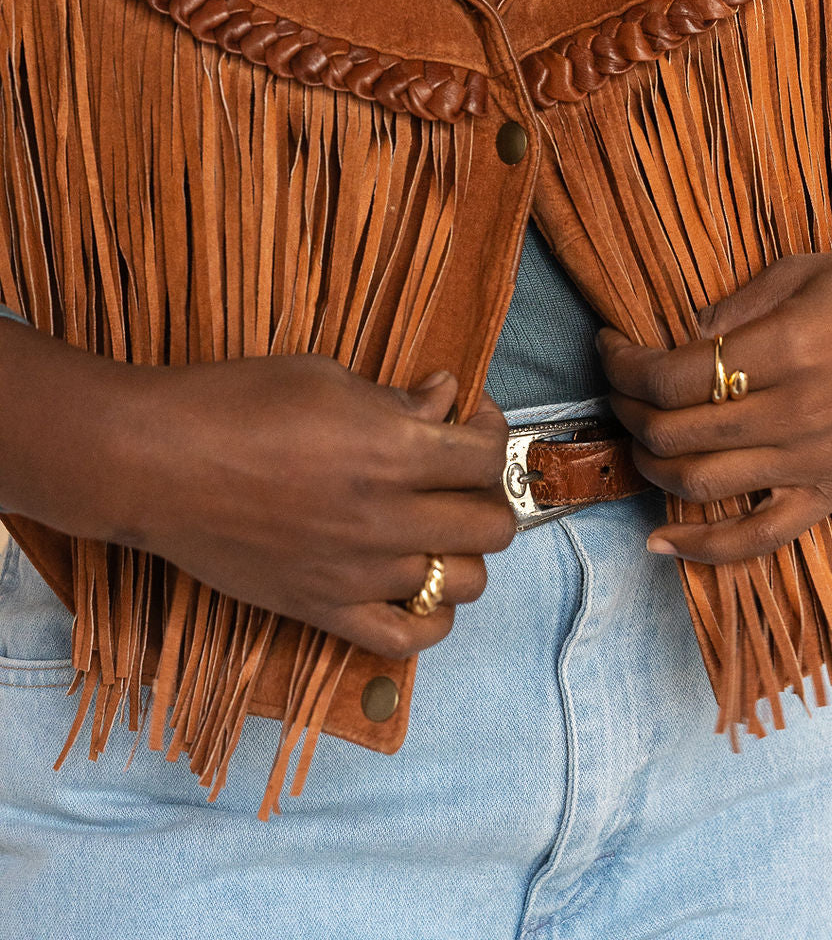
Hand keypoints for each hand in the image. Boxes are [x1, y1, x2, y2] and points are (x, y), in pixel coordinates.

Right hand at [0, 323, 515, 659]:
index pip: (487, 458)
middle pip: (491, 525)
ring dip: (464, 552)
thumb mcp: (325, 378)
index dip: (490, 431)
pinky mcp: (322, 609)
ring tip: (438, 525)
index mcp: (392, 450)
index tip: (469, 419)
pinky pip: (407, 639)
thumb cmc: (234, 403)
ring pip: (464, 583)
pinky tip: (423, 585)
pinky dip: (431, 618)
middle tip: (457, 473)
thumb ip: (396, 397)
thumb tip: (445, 399)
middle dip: (487, 493)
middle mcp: (386, 518)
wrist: (155, 463)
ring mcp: (357, 572)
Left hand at [599, 222, 831, 564]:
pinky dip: (702, 549)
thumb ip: (733, 307)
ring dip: (648, 465)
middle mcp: (796, 414)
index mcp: (787, 349)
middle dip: (626, 410)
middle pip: (674, 433)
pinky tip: (658, 541)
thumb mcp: (803, 270)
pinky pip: (758, 538)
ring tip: (637, 437)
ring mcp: (814, 462)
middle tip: (618, 387)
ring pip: (700, 485)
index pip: (671, 376)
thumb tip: (675, 339)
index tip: (610, 346)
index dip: (623, 365)